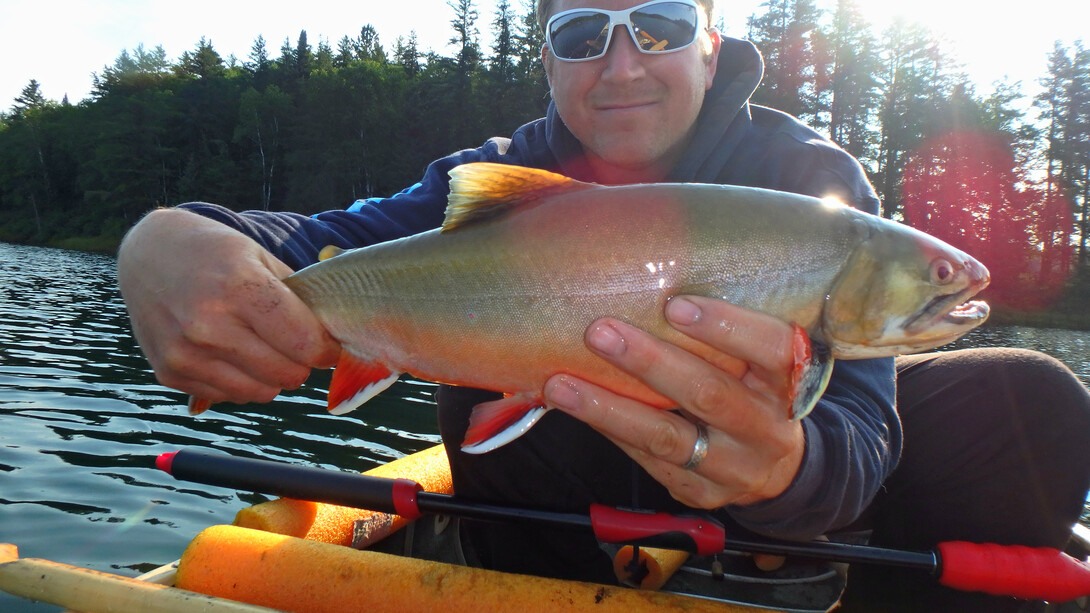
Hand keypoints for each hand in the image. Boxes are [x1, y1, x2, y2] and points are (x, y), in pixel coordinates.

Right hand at [117, 208, 340, 404]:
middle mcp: (208, 325)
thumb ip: (299, 299)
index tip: (329, 346)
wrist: (150, 254)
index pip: (305, 344)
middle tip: (297, 347)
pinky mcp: (169, 373)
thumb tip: (333, 338)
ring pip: (261, 392)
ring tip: (266, 350)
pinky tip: (233, 354)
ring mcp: (185, 353)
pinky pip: (229, 396)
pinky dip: (241, 382)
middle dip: (302, 364)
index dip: (326, 349)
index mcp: (239, 288)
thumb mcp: (263, 258)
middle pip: (288, 374)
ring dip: (273, 377)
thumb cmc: (217, 254)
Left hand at [543, 296, 804, 508]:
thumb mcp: (759, 363)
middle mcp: (767, 428)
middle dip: (649, 362)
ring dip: (608, 408)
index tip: (675, 305)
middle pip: (708, 394)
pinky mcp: (701, 493)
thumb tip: (648, 276)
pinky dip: (609, 429)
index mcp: (788, 382)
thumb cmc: (753, 391)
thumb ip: (725, 333)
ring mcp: (734, 468)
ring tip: (562, 385)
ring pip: (666, 437)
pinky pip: (647, 460)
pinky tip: (577, 407)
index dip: (726, 327)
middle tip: (599, 332)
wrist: (776, 468)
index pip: (771, 349)